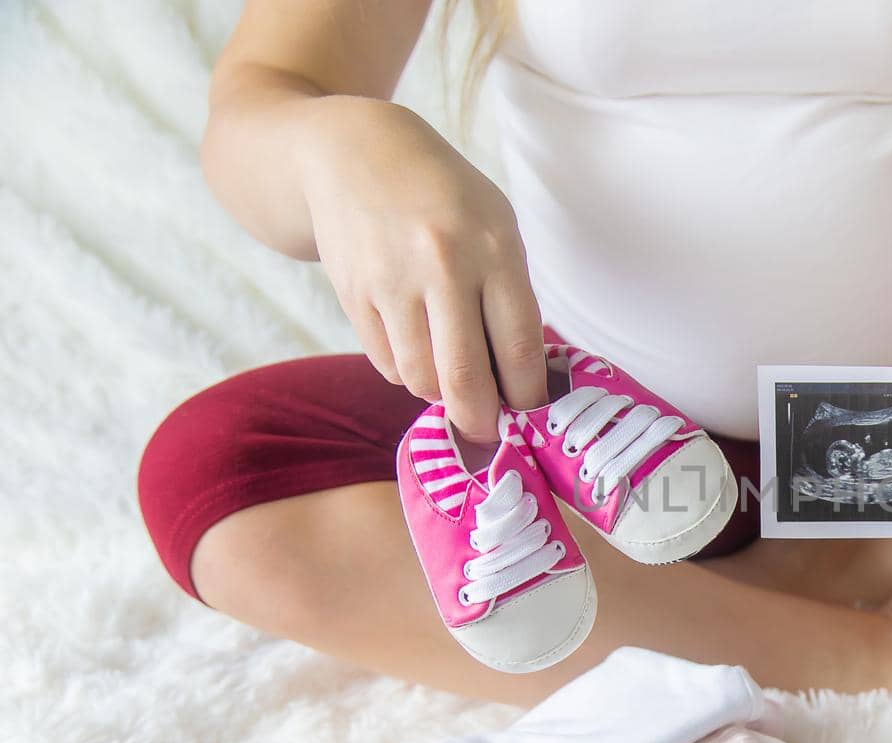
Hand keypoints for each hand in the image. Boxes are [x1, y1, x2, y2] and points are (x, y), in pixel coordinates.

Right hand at [301, 98, 545, 443]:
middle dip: (480, 420)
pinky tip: (418, 348)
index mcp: (493, 249)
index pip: (519, 349)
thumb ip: (511, 296)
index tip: (530, 412)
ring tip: (452, 378)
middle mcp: (442, 267)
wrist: (353, 153)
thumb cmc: (444, 198)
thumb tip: (519, 377)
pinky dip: (407, 371)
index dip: (527, 396)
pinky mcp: (354, 296)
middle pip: (464, 379)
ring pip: (420, 379)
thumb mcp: (496, 226)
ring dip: (440, 394)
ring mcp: (391, 283)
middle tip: (488, 431)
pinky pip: (387, 364)